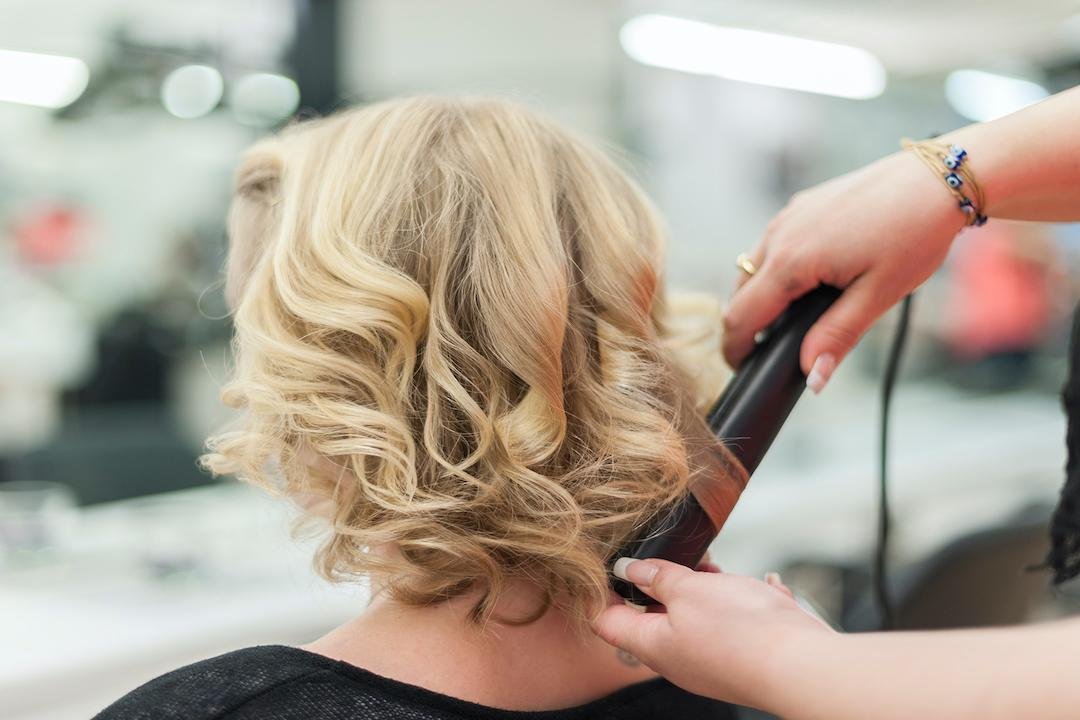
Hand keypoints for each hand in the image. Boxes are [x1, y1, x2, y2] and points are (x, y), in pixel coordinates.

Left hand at [593, 558, 835, 710]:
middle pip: (649, 616)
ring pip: (689, 615)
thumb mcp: (689, 589)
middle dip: (658, 580)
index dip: (601, 590)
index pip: (606, 621)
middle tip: (670, 555)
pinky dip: (728, 600)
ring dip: (697, 587)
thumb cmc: (743, 632)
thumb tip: (628, 569)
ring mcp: (707, 659)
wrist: (803, 665)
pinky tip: (748, 586)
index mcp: (653, 645)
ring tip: (712, 565)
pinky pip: (723, 622)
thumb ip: (657, 577)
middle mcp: (676, 658)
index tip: (607, 562)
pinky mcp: (736, 654)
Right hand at [722, 151, 966, 389]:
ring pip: (752, 267)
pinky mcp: (800, 206)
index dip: (735, 348)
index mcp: (791, 261)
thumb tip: (811, 378)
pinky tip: (811, 279)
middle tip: (770, 349)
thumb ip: (837, 337)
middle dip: (747, 324)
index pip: (741, 316)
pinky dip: (777, 269)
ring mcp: (787, 216)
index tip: (742, 368)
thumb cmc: (913, 234)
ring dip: (762, 295)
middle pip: (740, 293)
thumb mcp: (878, 295)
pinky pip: (772, 245)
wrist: (935, 179)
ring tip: (793, 317)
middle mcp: (779, 235)